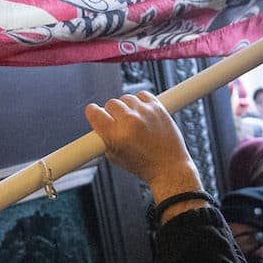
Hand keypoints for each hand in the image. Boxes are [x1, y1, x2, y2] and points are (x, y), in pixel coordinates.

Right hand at [84, 93, 200, 203]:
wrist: (169, 167)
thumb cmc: (143, 165)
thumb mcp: (115, 157)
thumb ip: (103, 138)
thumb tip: (98, 121)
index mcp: (116, 136)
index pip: (94, 112)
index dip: (93, 113)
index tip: (96, 115)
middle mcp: (130, 122)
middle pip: (111, 103)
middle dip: (112, 113)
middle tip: (119, 124)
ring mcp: (145, 113)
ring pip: (126, 98)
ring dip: (127, 108)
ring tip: (134, 122)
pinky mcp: (158, 108)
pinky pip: (142, 95)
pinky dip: (141, 102)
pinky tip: (143, 114)